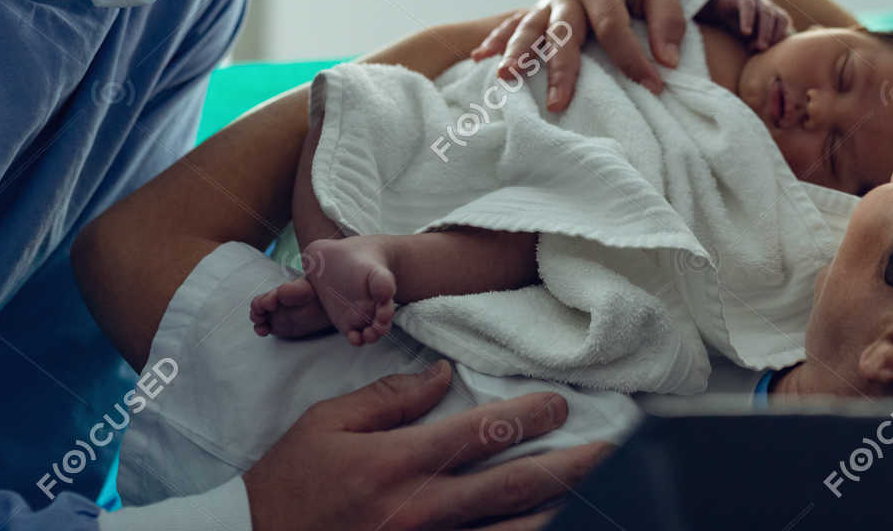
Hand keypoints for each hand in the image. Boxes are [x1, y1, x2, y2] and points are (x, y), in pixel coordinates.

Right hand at [242, 359, 611, 530]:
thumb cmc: (289, 482)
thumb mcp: (328, 422)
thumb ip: (391, 396)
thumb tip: (443, 377)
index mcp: (400, 464)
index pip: (485, 434)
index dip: (531, 416)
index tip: (560, 403)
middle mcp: (423, 510)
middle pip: (517, 487)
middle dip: (569, 463)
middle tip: (603, 445)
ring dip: (552, 508)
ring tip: (579, 488)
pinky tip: (534, 523)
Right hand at [470, 0, 685, 112]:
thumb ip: (668, 19)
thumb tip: (668, 61)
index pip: (614, 28)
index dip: (633, 59)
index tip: (654, 85)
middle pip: (562, 32)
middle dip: (560, 68)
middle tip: (558, 103)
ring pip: (530, 27)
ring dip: (516, 53)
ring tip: (504, 79)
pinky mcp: (546, 7)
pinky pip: (517, 22)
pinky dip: (498, 38)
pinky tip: (480, 58)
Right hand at [698, 0, 792, 51]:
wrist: (724, 1)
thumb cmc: (742, 23)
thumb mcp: (752, 37)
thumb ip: (760, 45)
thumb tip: (764, 56)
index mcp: (777, 18)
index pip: (787, 29)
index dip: (783, 42)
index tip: (777, 58)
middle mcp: (770, 8)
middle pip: (780, 20)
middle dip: (776, 37)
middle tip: (770, 53)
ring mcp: (758, 0)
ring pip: (766, 13)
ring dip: (765, 31)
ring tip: (760, 47)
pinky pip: (748, 6)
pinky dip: (748, 18)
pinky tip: (745, 32)